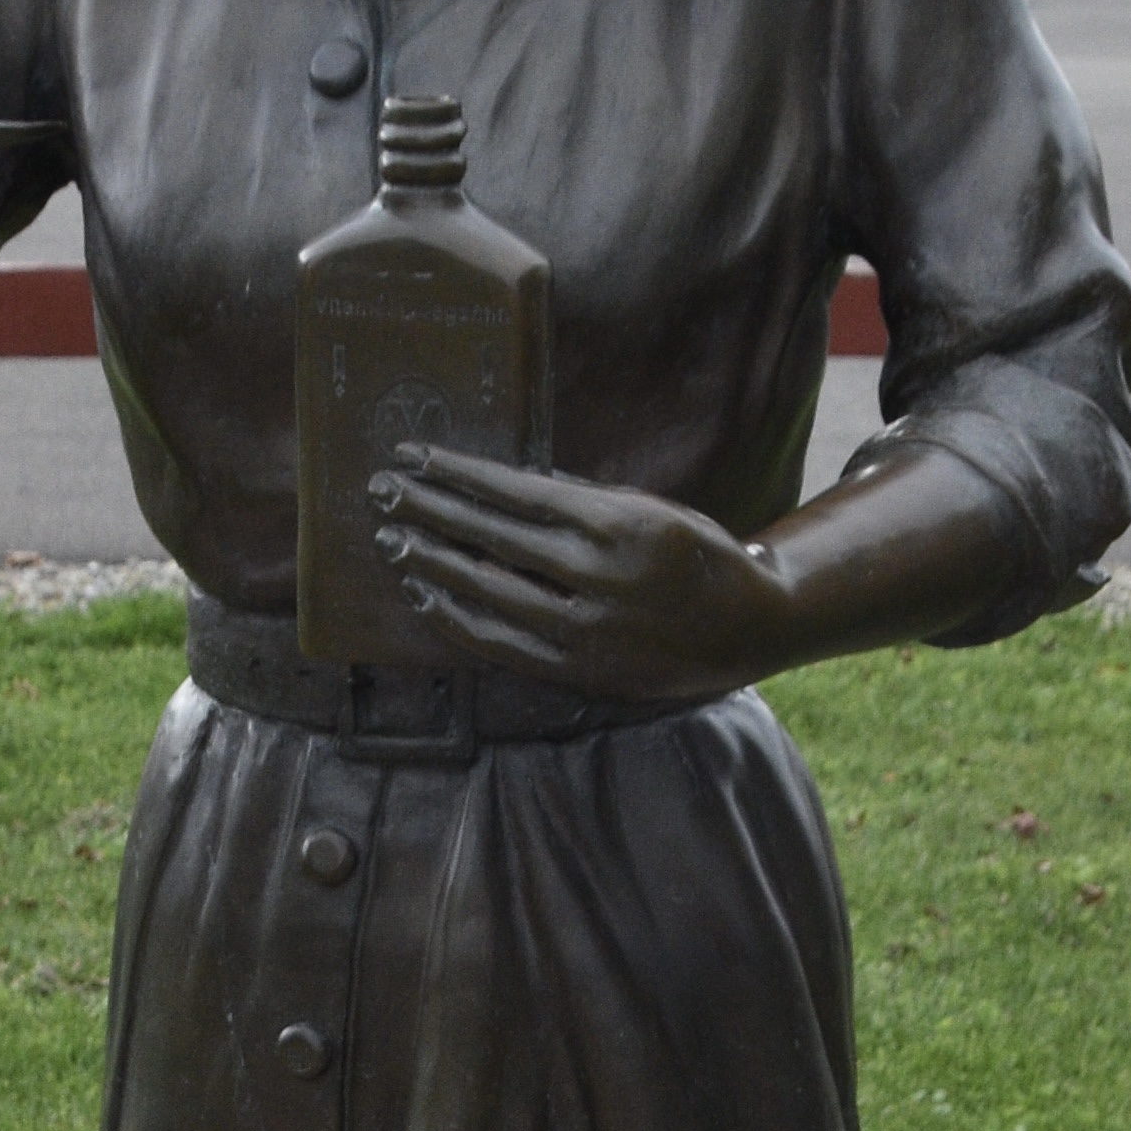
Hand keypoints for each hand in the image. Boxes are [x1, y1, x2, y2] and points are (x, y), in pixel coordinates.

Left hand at [368, 453, 781, 714]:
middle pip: (491, 541)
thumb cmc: (698, 556)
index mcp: (618, 526)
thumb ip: (583, 500)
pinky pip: (501, 645)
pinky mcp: (579, 672)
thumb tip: (512, 487)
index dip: (459, 476)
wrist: (749, 629)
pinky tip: (426, 597)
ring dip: (433, 567)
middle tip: (381, 492)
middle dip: (430, 514)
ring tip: (392, 542)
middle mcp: (598, 580)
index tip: (415, 457)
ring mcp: (586, 632)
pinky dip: (457, 620)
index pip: (517, 495)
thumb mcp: (651, 509)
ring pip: (488, 596)